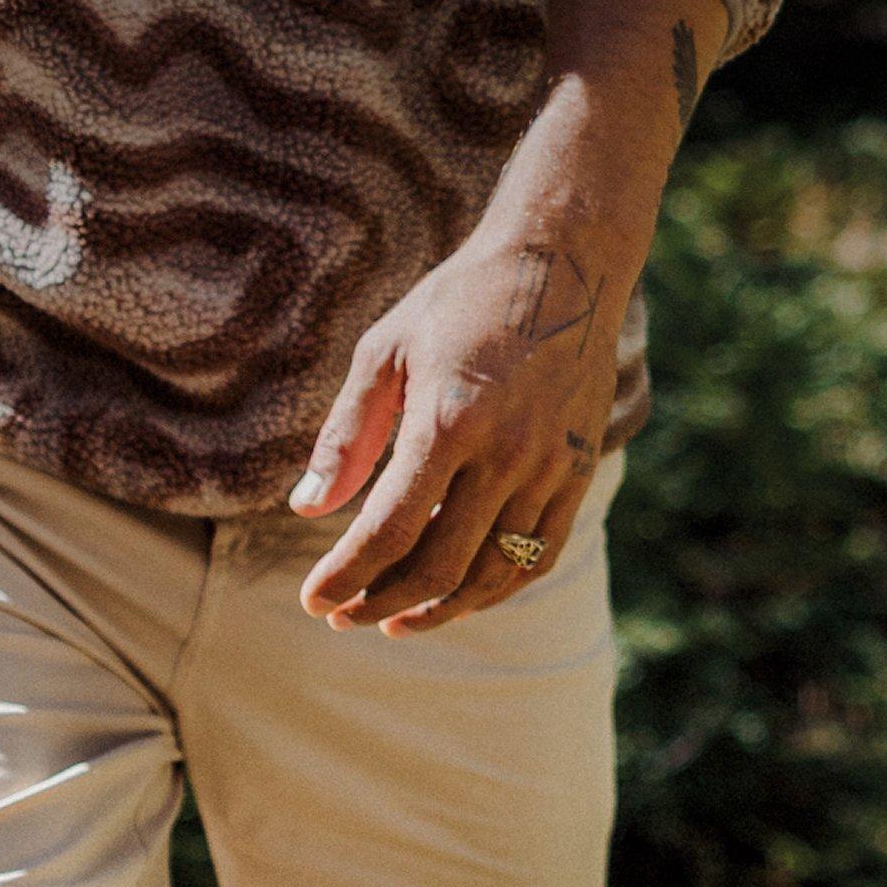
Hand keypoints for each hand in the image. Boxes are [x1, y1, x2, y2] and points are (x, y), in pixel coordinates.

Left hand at [291, 233, 620, 636]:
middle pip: (439, 564)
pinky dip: (497, 587)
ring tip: (394, 622)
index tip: (313, 598)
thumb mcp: (383, 352)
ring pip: (494, 573)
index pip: (389, 528)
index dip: (346, 574)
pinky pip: (539, 554)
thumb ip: (346, 435)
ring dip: (440, 609)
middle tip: (342, 616)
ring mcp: (551, 467)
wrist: (562, 264)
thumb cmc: (458, 302)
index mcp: (449, 420)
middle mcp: (507, 453)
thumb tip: (307, 508)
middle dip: (382, 602)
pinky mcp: (579, 471)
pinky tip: (460, 598)